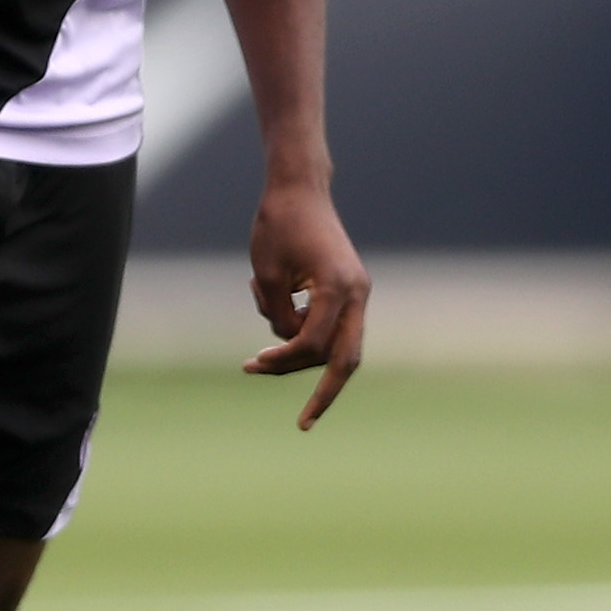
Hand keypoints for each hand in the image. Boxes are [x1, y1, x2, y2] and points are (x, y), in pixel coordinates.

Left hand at [242, 178, 369, 428]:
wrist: (299, 187)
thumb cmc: (278, 224)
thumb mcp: (266, 275)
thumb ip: (279, 318)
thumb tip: (288, 348)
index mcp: (339, 288)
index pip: (315, 345)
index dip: (284, 361)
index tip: (254, 364)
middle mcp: (357, 293)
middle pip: (346, 360)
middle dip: (324, 394)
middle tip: (304, 423)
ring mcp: (356, 291)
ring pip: (334, 344)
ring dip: (297, 349)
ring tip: (256, 331)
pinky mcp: (347, 289)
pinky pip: (328, 324)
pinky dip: (301, 327)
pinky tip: (267, 298)